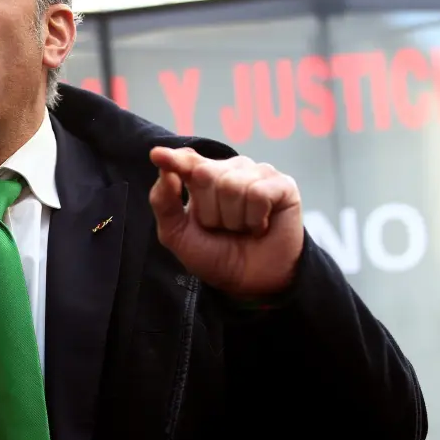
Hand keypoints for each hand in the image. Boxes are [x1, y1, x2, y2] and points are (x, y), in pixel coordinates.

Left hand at [148, 147, 303, 296]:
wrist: (251, 283)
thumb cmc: (215, 256)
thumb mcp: (177, 235)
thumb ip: (164, 203)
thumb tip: (164, 170)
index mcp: (201, 177)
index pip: (186, 161)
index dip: (173, 159)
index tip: (157, 156)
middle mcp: (229, 169)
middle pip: (205, 174)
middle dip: (208, 211)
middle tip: (221, 227)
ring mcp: (257, 173)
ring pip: (232, 185)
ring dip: (233, 219)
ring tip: (242, 228)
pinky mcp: (282, 185)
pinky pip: (258, 193)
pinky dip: (255, 218)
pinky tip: (260, 226)